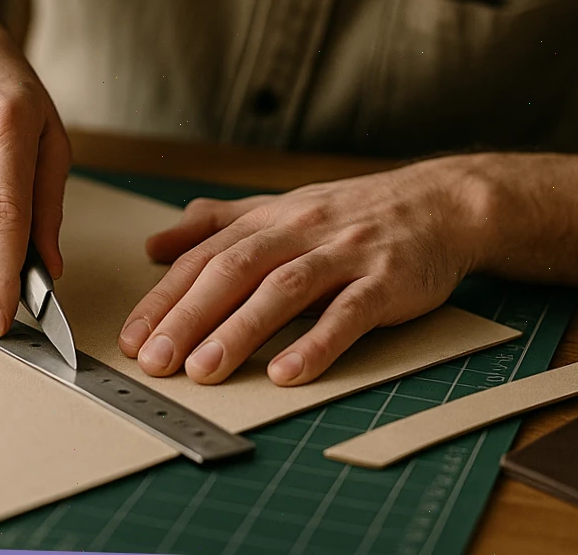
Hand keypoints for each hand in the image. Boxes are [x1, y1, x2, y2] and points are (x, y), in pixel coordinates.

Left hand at [117, 161, 486, 385]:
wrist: (444, 203)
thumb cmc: (357, 213)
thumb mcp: (284, 208)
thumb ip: (219, 225)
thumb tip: (157, 244)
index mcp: (272, 218)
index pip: (207, 257)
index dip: (166, 297)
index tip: (133, 338)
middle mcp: (302, 230)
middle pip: (235, 271)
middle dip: (190, 316)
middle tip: (156, 361)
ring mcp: (346, 254)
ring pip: (283, 290)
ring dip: (240, 331)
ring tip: (205, 371)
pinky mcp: (388, 281)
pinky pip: (348, 313)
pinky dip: (317, 343)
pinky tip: (288, 373)